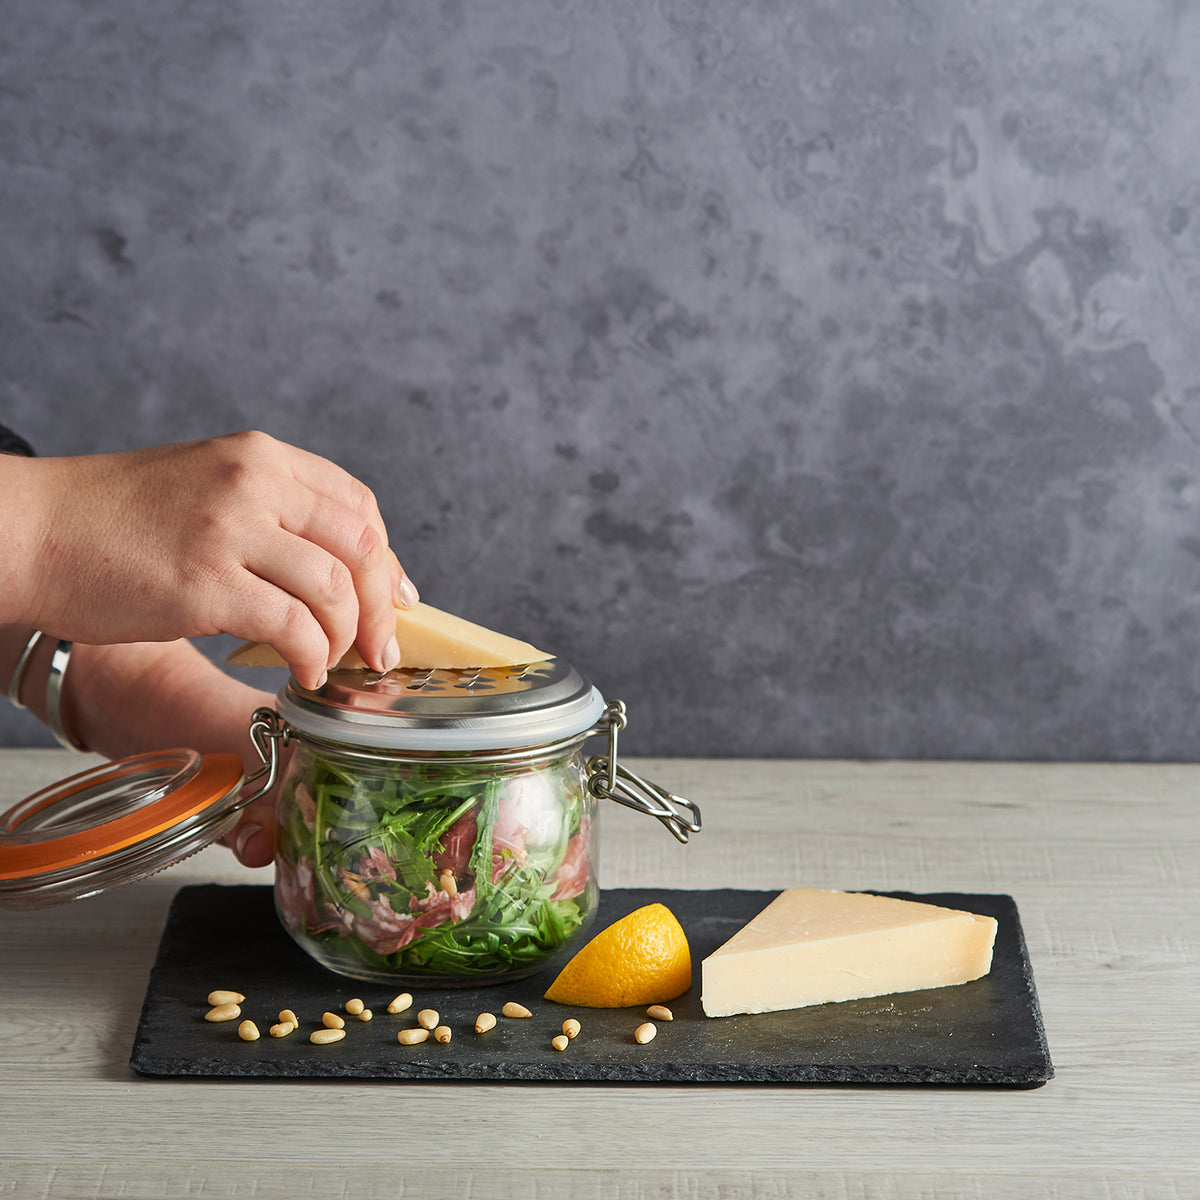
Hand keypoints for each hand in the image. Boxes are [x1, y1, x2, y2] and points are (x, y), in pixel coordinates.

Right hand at [8, 431, 415, 689]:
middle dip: (383, 607)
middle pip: (361, 546)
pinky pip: (292, 627)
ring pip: (334, 589)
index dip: (387, 557)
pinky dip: (310, 658)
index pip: (357, 504)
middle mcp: (254, 483)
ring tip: (331, 664)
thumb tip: (334, 572)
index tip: (397, 598)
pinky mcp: (205, 583)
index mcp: (260, 457)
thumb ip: (268, 512)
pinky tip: (301, 675)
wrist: (31, 530)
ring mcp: (230, 530)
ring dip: (346, 639)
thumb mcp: (203, 486)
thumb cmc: (111, 520)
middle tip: (382, 649)